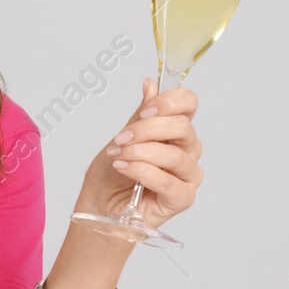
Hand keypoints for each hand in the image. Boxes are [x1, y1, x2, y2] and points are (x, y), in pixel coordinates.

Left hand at [78, 76, 202, 227]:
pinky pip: (169, 181)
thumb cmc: (111, 173)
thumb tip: (150, 84)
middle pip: (183, 128)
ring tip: (118, 157)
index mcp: (175, 131)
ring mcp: (188, 175)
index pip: (189, 104)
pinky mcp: (183, 198)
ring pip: (175, 156)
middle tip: (121, 138)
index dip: (170, 102)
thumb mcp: (123, 137)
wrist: (100, 204)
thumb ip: (140, 115)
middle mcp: (188, 151)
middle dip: (147, 130)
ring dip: (140, 153)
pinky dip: (142, 172)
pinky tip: (124, 169)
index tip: (146, 110)